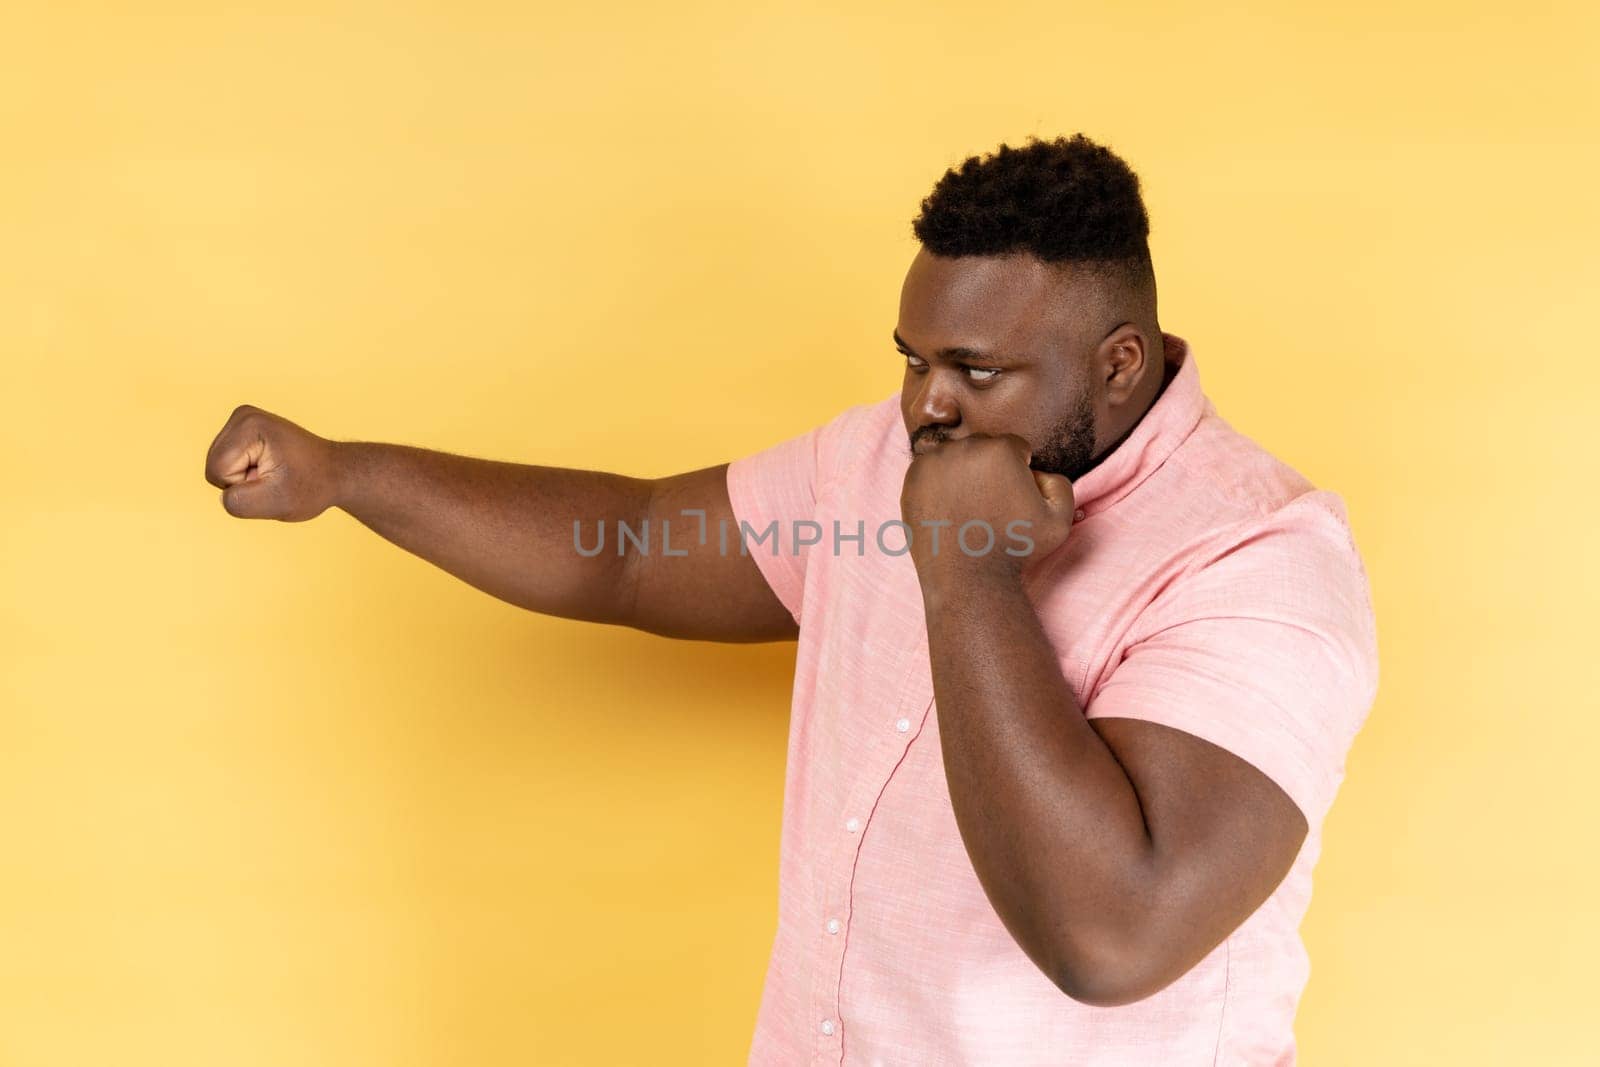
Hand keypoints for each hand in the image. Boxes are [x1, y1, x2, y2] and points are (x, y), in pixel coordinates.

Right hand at [204, 404, 341, 520]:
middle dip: (243, 482)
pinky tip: (271, 466)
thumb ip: (240, 502)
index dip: (244, 486)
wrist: (336, 472)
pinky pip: (226, 463)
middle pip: (214, 467)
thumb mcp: (277, 502)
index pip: (217, 472)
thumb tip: (222, 496)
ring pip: (219, 467)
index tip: (274, 478)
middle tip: (276, 476)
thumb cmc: (312, 486)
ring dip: (245, 478)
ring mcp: (242, 419)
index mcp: (249, 425)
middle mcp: (242, 415)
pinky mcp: (243, 429)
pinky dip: (247, 472)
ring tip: (275, 472)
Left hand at [899, 433, 1075, 581]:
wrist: (968, 578)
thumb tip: (1039, 471)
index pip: (1015, 447)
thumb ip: (1060, 484)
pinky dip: (939, 484)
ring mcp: (934, 462)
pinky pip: (931, 471)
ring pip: (956, 457)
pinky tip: (950, 509)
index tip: (1013, 497)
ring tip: (970, 508)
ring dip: (964, 473)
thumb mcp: (1059, 520)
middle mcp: (965, 447)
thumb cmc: (1015, 550)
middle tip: (991, 504)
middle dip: (990, 469)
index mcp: (1001, 449)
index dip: (1019, 472)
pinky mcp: (913, 479)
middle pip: (983, 447)